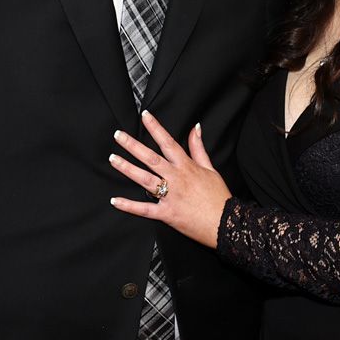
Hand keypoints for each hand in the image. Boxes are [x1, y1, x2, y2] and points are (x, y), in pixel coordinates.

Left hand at [109, 111, 231, 248]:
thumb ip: (199, 149)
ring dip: (127, 169)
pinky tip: (115, 200)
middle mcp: (176, 179)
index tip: (145, 116)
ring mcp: (170, 196)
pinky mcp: (167, 214)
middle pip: (151, 158)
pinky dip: (129, 205)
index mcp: (187, 167)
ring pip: (145, 179)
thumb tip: (195, 128)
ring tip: (113, 159)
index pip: (168, 142)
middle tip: (118, 135)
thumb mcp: (211, 169)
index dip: (156, 128)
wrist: (226, 224)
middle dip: (133, 146)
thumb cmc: (219, 197)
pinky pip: (144, 209)